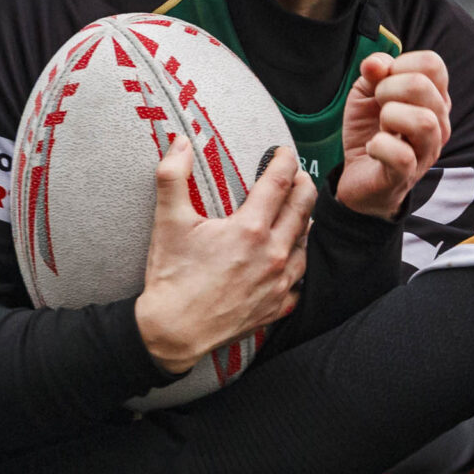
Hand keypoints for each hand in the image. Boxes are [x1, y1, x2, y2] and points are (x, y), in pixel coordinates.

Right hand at [133, 138, 316, 375]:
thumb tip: (178, 142)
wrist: (173, 332)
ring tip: (296, 214)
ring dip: (303, 225)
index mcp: (250, 229)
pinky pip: (299, 282)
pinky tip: (289, 260)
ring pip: (305, 245)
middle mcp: (272, 254)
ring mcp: (278, 283)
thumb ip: (173, 176)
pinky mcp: (277, 306)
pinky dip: (296, 265)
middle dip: (303, 186)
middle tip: (297, 176)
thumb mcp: (168, 222)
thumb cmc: (172, 277)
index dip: (285, 161)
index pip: (279, 183)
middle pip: (303, 209)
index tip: (284, 153)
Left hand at [335, 51, 450, 218]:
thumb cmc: (370, 130)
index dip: (400, 64)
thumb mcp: (366, 93)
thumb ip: (374, 71)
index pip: (432, 63)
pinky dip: (379, 146)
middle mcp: (439, 123)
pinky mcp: (407, 175)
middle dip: (387, 88)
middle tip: (378, 106)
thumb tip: (375, 63)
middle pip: (422, 85)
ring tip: (381, 126)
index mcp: (434, 98)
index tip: (383, 83)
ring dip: (390, 117)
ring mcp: (427, 152)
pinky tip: (373, 147)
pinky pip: (401, 156)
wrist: (359, 175)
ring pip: (423, 122)